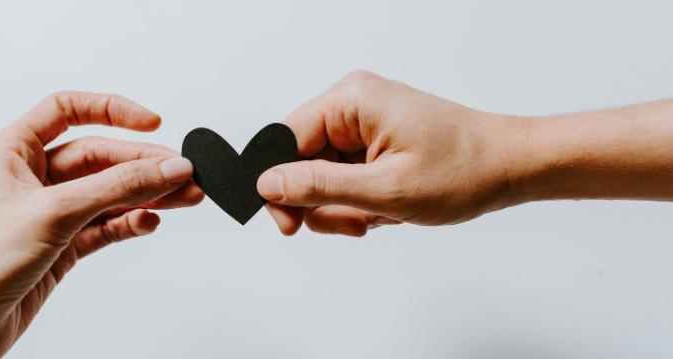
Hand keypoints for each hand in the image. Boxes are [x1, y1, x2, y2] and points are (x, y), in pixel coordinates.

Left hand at [0, 92, 202, 357]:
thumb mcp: (54, 212)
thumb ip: (117, 187)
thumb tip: (166, 167)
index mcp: (13, 152)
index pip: (68, 110)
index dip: (111, 110)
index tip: (151, 122)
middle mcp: (32, 179)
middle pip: (100, 157)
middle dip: (143, 164)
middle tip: (182, 173)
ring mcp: (50, 213)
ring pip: (109, 193)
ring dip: (147, 195)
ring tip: (184, 197)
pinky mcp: (62, 245)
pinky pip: (106, 225)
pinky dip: (130, 223)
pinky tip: (148, 222)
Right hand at [257, 71, 528, 235]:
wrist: (511, 167)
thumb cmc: (463, 170)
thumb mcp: (385, 189)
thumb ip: (319, 186)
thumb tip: (266, 184)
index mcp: (351, 100)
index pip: (284, 140)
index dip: (279, 186)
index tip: (289, 226)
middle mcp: (353, 106)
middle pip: (302, 162)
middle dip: (324, 202)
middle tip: (356, 223)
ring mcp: (364, 125)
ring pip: (324, 177)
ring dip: (346, 207)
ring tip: (381, 215)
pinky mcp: (375, 142)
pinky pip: (346, 179)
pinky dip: (361, 203)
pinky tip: (388, 209)